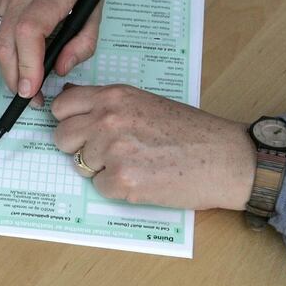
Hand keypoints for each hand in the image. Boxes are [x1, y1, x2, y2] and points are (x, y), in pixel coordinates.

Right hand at [0, 0, 103, 102]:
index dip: (28, 64)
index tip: (32, 89)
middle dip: (14, 76)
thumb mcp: (97, 5)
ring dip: (6, 67)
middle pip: (6, 41)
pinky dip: (3, 49)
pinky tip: (18, 55)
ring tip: (23, 82)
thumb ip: (83, 41)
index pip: (30, 31)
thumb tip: (60, 69)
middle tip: (29, 96)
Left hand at [51, 84, 256, 209]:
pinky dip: (117, 188)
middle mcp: (108, 119)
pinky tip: (144, 178)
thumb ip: (106, 103)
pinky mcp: (122, 180)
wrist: (224, 157)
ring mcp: (113, 150)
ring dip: (102, 168)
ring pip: (81, 165)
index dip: (68, 121)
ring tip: (136, 162)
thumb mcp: (143, 102)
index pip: (61, 107)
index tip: (79, 129)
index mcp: (113, 96)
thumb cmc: (189, 130)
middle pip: (62, 138)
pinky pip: (101, 187)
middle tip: (107, 151)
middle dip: (78, 148)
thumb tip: (67, 99)